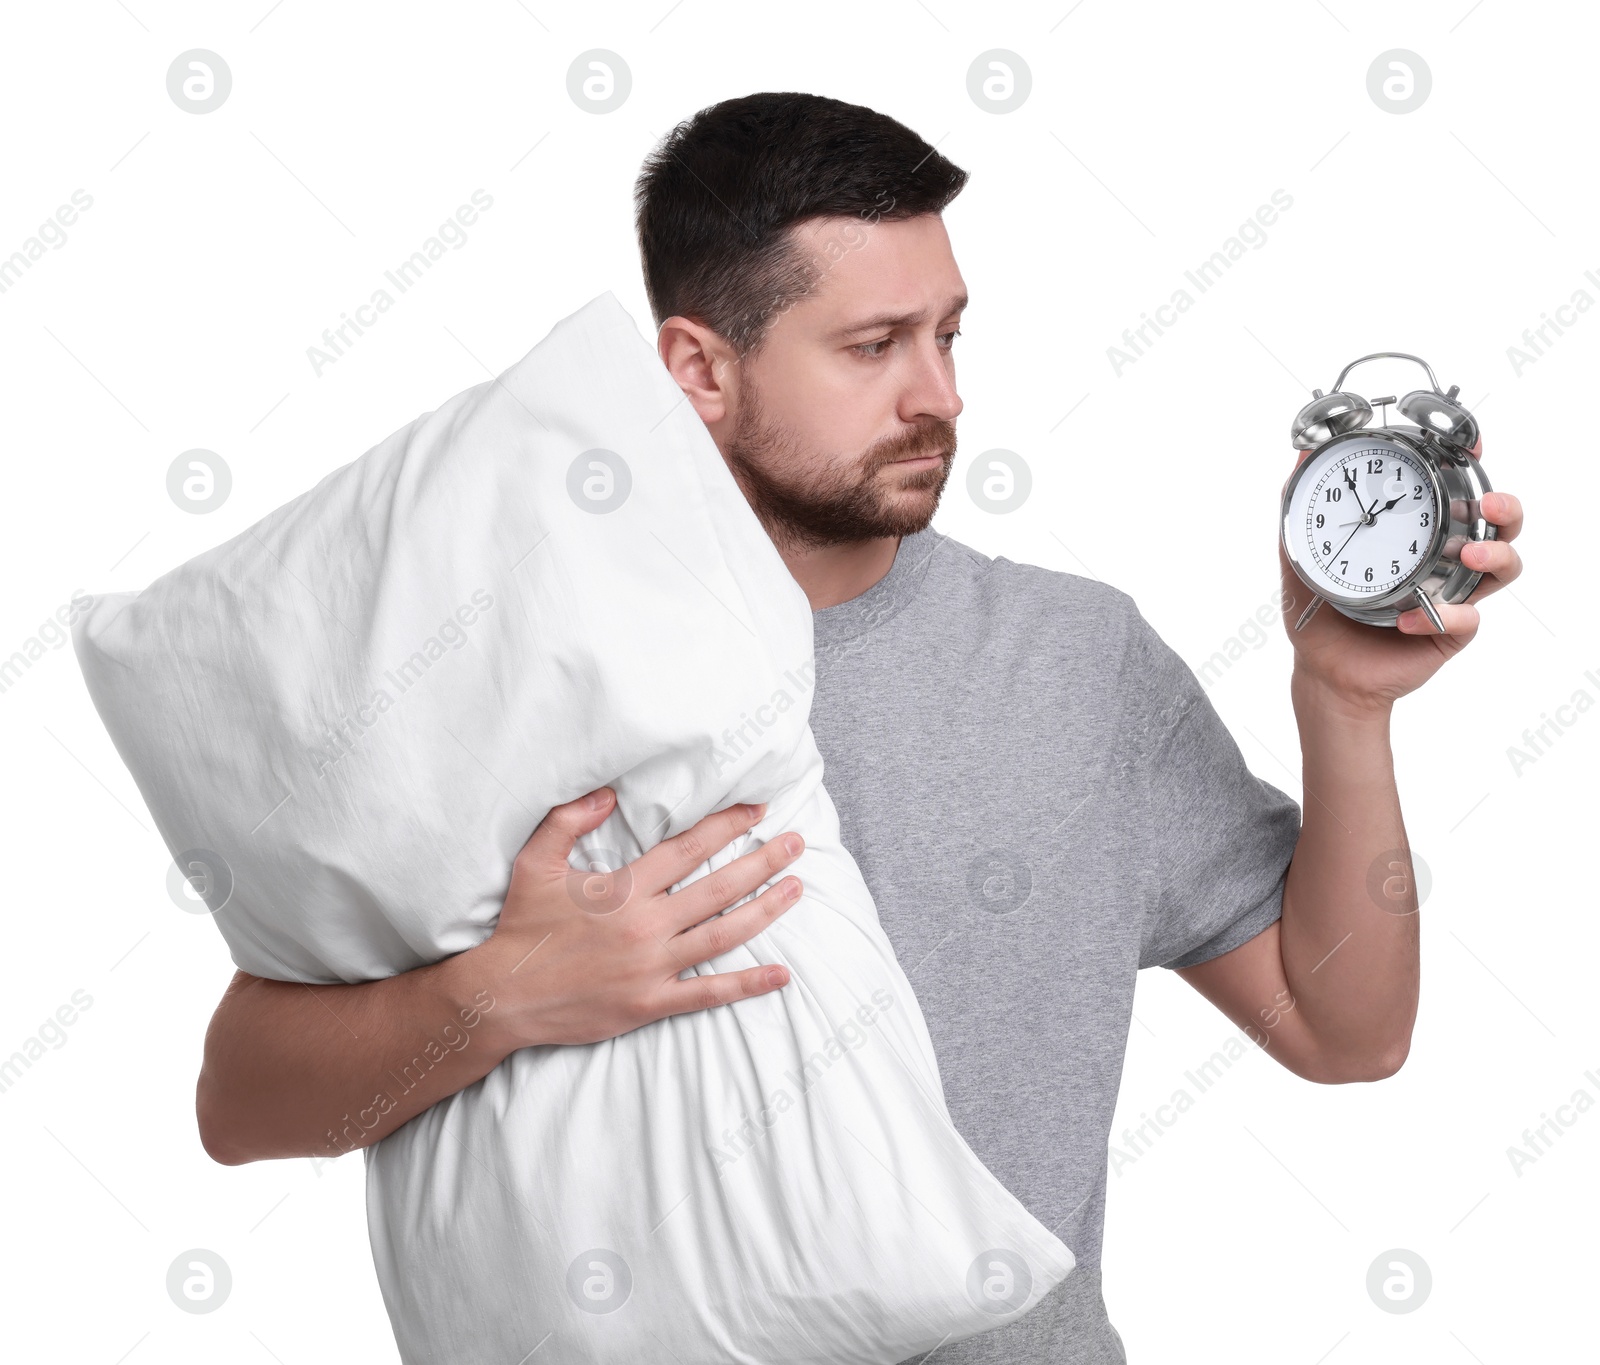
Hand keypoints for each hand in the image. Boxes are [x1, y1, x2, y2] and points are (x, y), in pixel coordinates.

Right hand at [464, 788, 803, 1049]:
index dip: (728, 825)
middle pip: (720, 887)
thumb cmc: (522, 928)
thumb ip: (568, 820)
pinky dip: (748, 984)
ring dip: (766, 909)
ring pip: (724, 933)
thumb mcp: (535, 862)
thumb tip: (609, 791)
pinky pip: (710, 993)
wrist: (503, 997)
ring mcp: (653, 967)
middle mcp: (647, 924)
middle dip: (764, 861)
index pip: (690, 848)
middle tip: (797, 843)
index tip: (759, 810)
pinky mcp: (652, 1003)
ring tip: (797, 888)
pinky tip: (781, 974)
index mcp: (625, 889)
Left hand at [1279, 435, 1524, 714]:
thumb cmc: (1320, 617)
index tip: (1470, 449)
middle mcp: (1444, 560)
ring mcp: (1452, 595)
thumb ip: (1297, 511)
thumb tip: (1299, 456)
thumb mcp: (1302, 559)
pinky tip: (1409, 620)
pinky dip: (1444, 617)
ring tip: (1468, 555)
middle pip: (1498, 525)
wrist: (1323, 672)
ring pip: (1502, 567)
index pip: (1456, 493)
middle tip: (1486, 505)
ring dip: (1494, 555)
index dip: (1471, 469)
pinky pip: (1466, 621)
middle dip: (1504, 509)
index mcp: (1417, 535)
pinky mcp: (1450, 632)